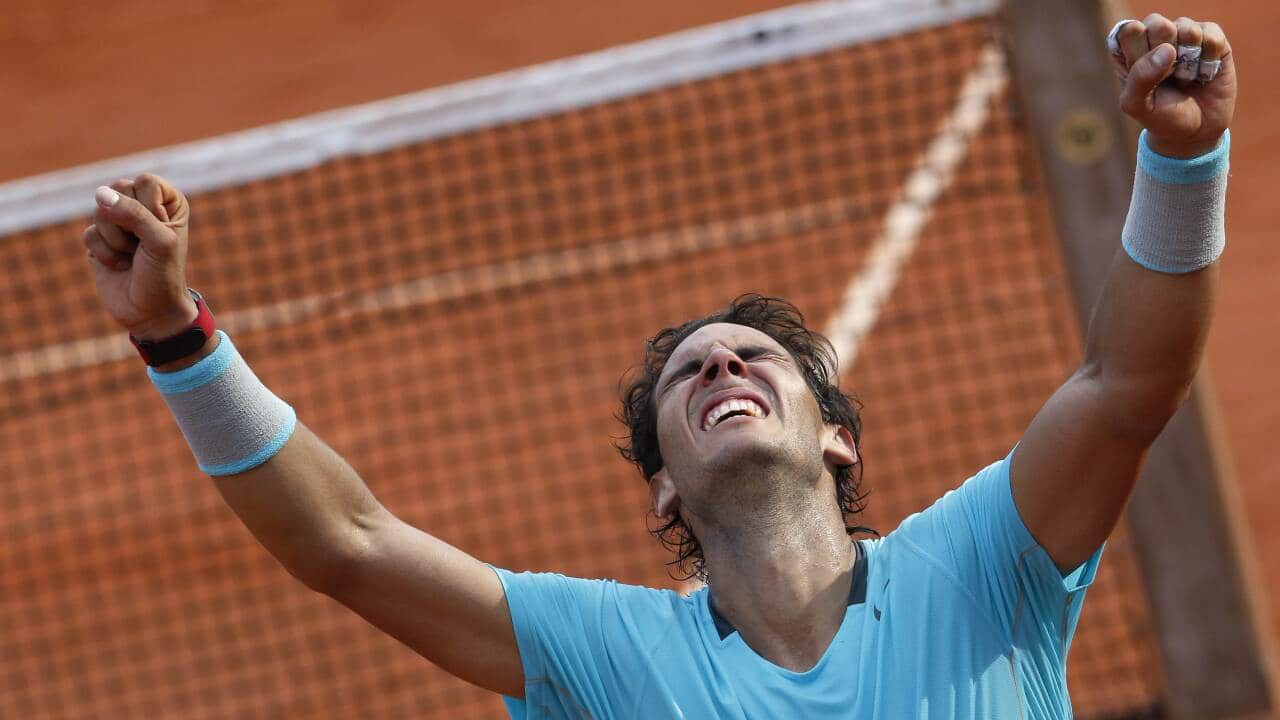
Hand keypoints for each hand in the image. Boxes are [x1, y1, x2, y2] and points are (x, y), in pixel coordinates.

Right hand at [82, 174, 196, 339]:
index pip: (145, 182)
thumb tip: (100, 193)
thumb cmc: (163, 275)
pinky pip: (89, 233)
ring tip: (132, 256)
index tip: (160, 231)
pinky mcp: (100, 239)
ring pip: (99, 211)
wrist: (150, 312)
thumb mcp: (159, 242)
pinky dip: (104, 253)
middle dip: (127, 224)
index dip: (147, 208)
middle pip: (117, 191)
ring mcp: (120, 222)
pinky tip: (119, 265)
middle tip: (143, 246)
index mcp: (168, 201)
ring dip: (116, 241)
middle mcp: (144, 206)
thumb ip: (134, 214)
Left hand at [1109, 14, 1236, 157]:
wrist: (1196, 131)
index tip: (1145, 75)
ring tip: (1185, 77)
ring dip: (1188, 59)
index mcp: (1128, 50)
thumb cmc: (1160, 116)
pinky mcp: (1211, 37)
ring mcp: (1183, 34)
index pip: (1129, 31)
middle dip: (1164, 54)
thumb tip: (1167, 49)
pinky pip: (1211, 33)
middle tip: (1168, 76)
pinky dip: (1209, 58)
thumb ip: (1140, 78)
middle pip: (1157, 23)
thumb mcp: (1138, 105)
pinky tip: (1204, 73)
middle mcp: (1154, 37)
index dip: (1140, 53)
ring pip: (1185, 27)